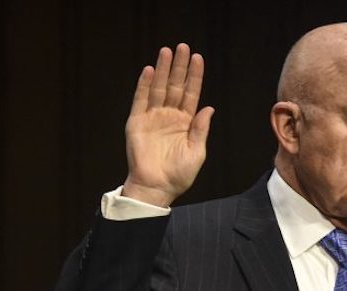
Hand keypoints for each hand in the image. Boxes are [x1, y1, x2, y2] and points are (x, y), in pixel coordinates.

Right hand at [123, 43, 215, 206]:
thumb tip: (209, 108)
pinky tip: (151, 71)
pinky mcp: (137, 122)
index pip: (192, 93)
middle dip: (180, 67)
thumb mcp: (196, 152)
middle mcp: (169, 116)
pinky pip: (141, 100)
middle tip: (183, 46)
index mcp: (186, 123)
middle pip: (176, 86)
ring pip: (159, 88)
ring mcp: (153, 117)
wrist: (157, 188)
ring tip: (167, 51)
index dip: (195, 76)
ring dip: (163, 70)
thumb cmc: (179, 174)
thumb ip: (201, 129)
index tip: (199, 58)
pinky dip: (145, 85)